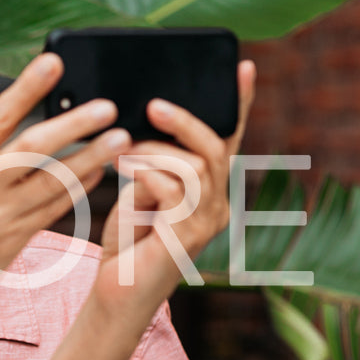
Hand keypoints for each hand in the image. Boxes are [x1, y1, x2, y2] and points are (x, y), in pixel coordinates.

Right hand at [0, 52, 128, 302]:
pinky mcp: (12, 240)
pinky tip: (96, 172)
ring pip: (53, 180)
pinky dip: (77, 188)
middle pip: (34, 147)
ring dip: (91, 158)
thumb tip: (25, 125)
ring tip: (120, 139)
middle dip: (74, 125)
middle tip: (106, 107)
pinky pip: (53, 209)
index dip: (27, 87)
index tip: (53, 62)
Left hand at [95, 60, 256, 305]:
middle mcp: (217, 206)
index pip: (229, 140)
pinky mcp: (187, 237)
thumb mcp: (140, 190)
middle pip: (217, 148)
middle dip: (185, 121)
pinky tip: (124, 170)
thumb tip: (148, 128)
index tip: (242, 66)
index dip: (239, 104)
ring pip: (197, 165)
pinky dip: (148, 172)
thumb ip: (155, 163)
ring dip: (156, 151)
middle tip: (153, 105)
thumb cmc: (128, 241)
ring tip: (122, 152)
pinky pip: (176, 188)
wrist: (117, 292)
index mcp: (210, 191)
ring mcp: (206, 224)